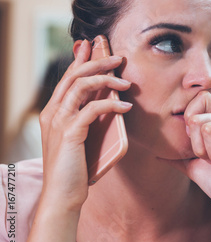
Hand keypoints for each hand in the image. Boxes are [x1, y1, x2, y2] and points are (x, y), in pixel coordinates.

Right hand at [38, 39, 132, 211]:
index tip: (94, 45)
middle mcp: (53, 112)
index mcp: (54, 112)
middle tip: (118, 56)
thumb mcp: (82, 139)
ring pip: (82, 86)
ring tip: (126, 82)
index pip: (68, 78)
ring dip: (107, 79)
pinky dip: (111, 104)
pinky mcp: (70, 133)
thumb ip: (89, 120)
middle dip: (97, 61)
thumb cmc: (76, 169)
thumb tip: (111, 104)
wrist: (63, 196)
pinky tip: (126, 107)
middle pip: (74, 75)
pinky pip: (92, 109)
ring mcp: (59, 121)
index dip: (81, 59)